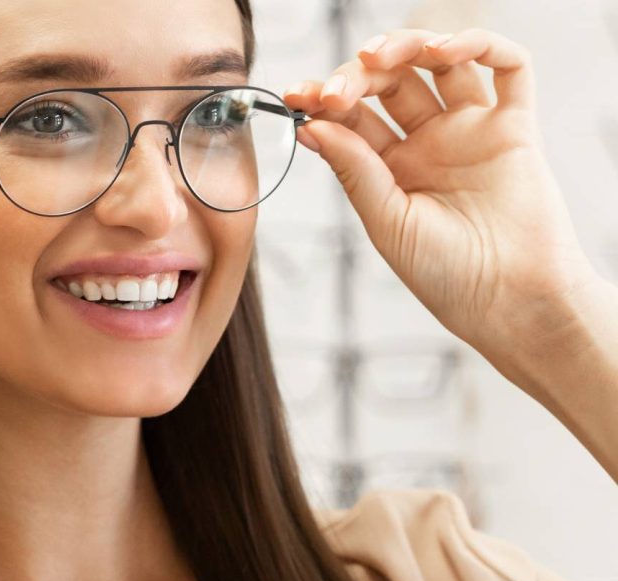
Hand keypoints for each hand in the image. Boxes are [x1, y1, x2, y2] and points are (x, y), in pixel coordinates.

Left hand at [283, 28, 602, 357]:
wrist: (508, 303)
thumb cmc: (445, 275)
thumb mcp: (386, 221)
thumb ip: (355, 168)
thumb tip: (311, 124)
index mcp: (391, 168)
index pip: (353, 116)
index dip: (324, 99)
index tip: (297, 96)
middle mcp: (429, 143)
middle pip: (391, 82)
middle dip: (359, 74)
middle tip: (337, 90)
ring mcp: (471, 132)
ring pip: (441, 64)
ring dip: (410, 47)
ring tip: (383, 57)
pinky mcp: (515, 128)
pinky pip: (509, 69)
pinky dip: (482, 45)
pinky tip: (447, 50)